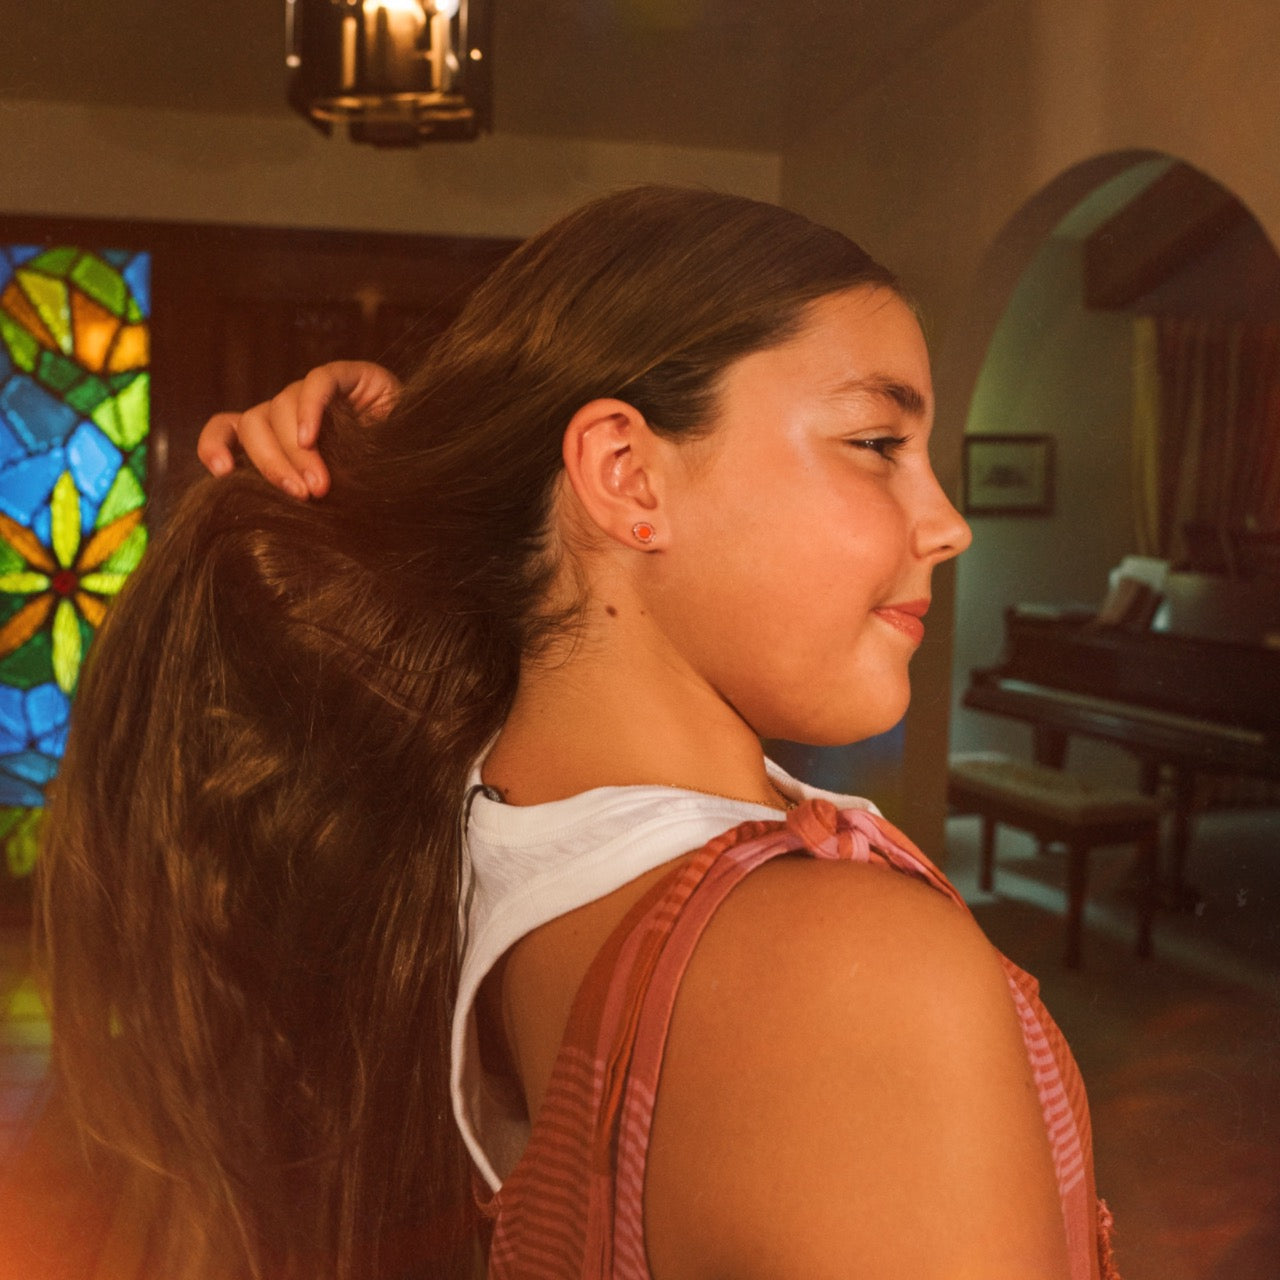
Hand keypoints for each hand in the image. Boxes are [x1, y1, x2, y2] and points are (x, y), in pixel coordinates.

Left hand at [197, 361, 402, 498]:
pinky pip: (318, 383)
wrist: (429, 458)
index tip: (222, 474)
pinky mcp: (348, 376)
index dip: (217, 445)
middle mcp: (290, 412)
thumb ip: (298, 494)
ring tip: (320, 485)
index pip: (230, 428)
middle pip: (254, 423)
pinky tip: (313, 438)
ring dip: (296, 451)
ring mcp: (317, 392)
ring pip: (281, 406)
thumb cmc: (378, 489)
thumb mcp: (330, 498)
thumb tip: (260, 518)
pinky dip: (310, 408)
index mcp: (277, 438)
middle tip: (301, 496)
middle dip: (272, 463)